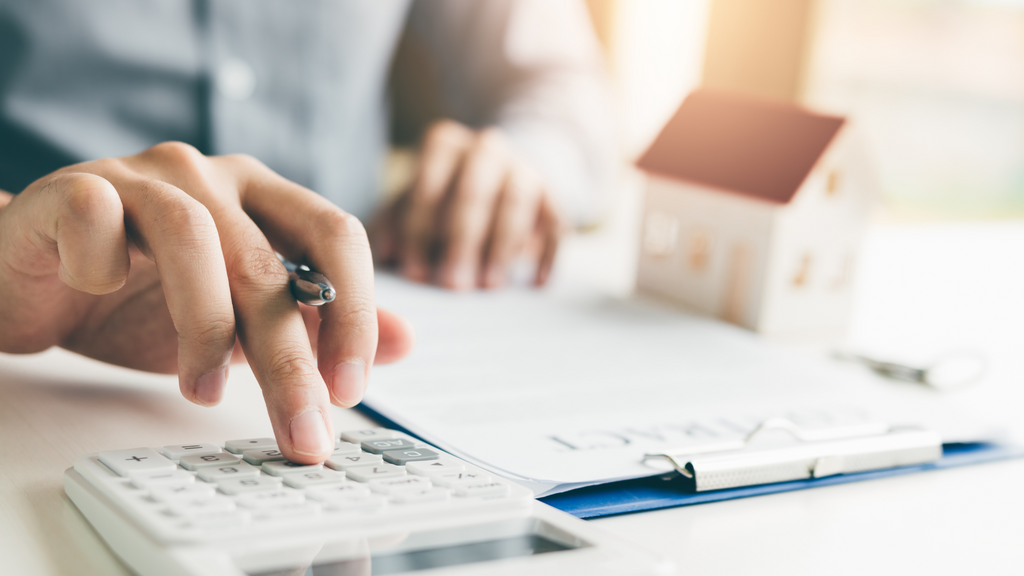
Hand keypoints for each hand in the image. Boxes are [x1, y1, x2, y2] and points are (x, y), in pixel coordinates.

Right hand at [0, 142, 413, 463]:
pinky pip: (98, 217)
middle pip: (267, 261)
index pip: (336, 235)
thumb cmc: (144, 297)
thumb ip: (317, 324)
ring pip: (194, 239)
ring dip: (204, 328)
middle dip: (289, 359)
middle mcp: (211, 176)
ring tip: (204, 391)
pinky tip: (100, 294)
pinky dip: (103, 265)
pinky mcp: (73, 188)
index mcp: (263, 196)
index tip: (350, 390)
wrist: (38, 279)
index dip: (354, 311)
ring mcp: (141, 176)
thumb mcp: (243, 320)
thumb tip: (405, 341)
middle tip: (302, 431)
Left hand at [370, 120, 563, 289]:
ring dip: (502, 246)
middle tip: (453, 286)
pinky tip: (535, 284)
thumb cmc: (446, 196)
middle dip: (462, 241)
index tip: (415, 274)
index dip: (419, 231)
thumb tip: (384, 253)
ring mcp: (525, 169)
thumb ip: (394, 223)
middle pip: (474, 192)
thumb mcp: (415, 201)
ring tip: (489, 286)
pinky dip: (548, 254)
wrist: (504, 174)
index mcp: (444, 145)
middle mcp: (486, 149)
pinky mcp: (554, 195)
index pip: (428, 184)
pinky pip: (556, 223)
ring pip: (516, 202)